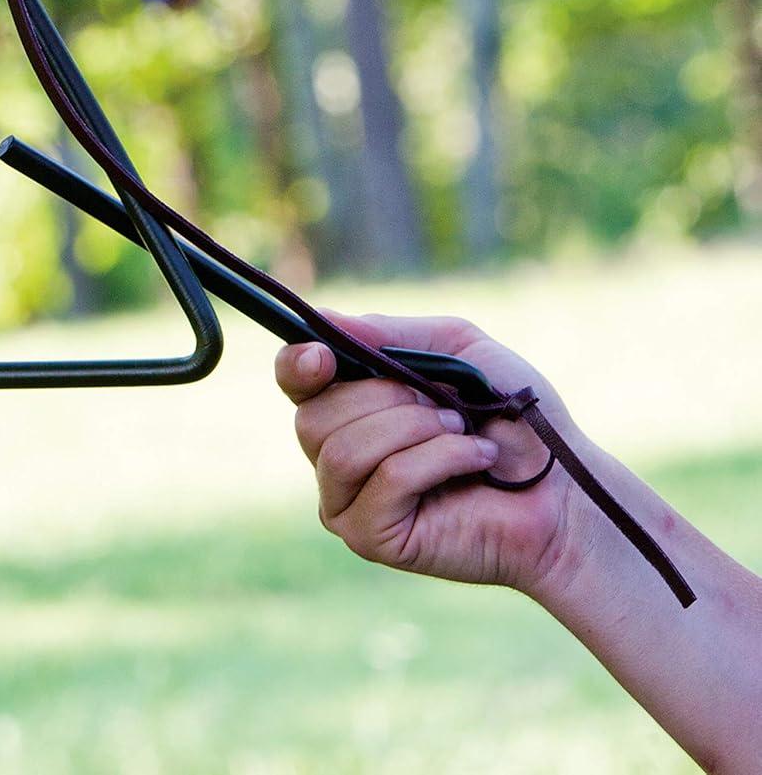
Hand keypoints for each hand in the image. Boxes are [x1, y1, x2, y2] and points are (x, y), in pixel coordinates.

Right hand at [275, 311, 590, 596]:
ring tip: (462, 431)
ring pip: (339, 451)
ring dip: (413, 429)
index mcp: (351, 404)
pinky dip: (436, 461)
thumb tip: (325, 320)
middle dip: (383, 399)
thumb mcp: (456, 348)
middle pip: (310, 417)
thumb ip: (389, 333)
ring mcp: (349, 502)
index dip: (297, 365)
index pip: (293, 381)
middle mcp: (337, 455)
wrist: (565, 487)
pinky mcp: (372, 538)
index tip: (325, 356)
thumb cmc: (516, 415)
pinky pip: (382, 482)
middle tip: (443, 404)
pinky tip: (474, 461)